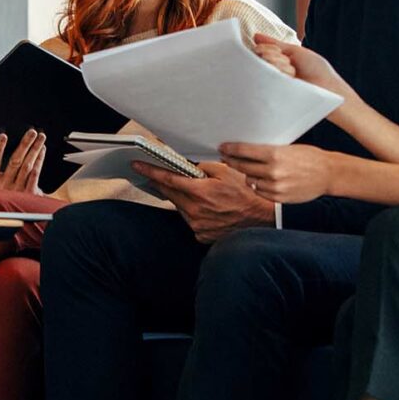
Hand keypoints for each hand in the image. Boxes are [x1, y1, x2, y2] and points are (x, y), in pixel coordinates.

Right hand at [0, 129, 47, 194]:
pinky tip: (41, 152)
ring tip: (40, 138)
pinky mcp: (29, 195)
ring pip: (27, 166)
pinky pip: (35, 176)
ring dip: (34, 150)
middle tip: (32, 132)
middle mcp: (5, 186)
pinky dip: (39, 162)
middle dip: (24, 145)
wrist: (4, 225)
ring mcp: (18, 190)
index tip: (3, 136)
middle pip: (15, 161)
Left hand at [136, 161, 275, 242]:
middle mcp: (195, 210)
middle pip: (170, 194)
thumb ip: (203, 166)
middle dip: (163, 183)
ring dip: (182, 198)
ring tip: (197, 192)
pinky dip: (193, 212)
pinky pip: (191, 220)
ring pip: (180, 207)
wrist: (261, 219)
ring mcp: (197, 225)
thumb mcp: (226, 171)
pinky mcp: (201, 235)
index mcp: (199, 192)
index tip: (137, 166)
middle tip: (155, 175)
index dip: (150, 171)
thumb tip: (187, 164)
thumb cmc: (247, 193)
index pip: (167, 179)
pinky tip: (207, 208)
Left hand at [217, 142, 337, 204]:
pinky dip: (258, 186)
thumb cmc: (310, 157)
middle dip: (232, 161)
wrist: (328, 174)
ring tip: (251, 169)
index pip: (244, 150)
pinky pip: (259, 191)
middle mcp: (273, 171)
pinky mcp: (278, 198)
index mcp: (275, 154)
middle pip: (242, 166)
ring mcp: (275, 186)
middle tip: (226, 158)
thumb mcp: (288, 148)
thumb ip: (267, 151)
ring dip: (248, 174)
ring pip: (249, 180)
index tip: (222, 147)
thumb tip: (245, 150)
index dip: (230, 149)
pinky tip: (262, 180)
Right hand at [251, 34, 353, 102]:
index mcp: (277, 61)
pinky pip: (265, 80)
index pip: (259, 51)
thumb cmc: (316, 70)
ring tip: (292, 74)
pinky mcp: (274, 95)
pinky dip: (279, 74)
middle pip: (259, 58)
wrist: (328, 88)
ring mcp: (272, 84)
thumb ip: (275, 44)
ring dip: (279, 66)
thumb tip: (256, 36)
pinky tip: (289, 79)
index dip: (267, 48)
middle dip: (274, 56)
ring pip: (262, 67)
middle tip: (289, 63)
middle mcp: (272, 72)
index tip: (280, 52)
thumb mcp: (295, 51)